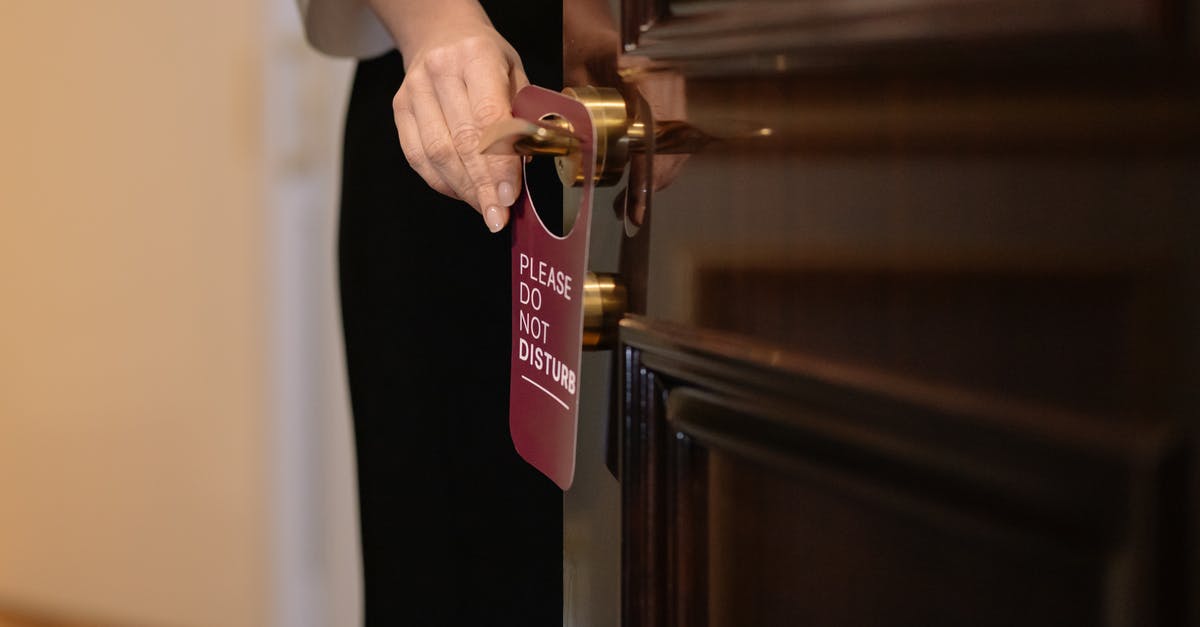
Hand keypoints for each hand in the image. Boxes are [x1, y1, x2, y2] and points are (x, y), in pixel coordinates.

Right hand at [377, 1, 527, 231]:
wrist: (442, 34)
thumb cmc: (486, 59)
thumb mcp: (515, 74)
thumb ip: (522, 117)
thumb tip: (527, 167)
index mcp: (476, 57)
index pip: (488, 120)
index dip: (499, 164)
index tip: (508, 197)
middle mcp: (439, 71)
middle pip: (461, 142)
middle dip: (482, 187)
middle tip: (497, 216)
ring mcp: (413, 91)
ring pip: (436, 154)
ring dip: (463, 189)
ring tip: (484, 208)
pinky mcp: (399, 109)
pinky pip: (418, 157)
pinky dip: (442, 182)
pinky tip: (462, 192)